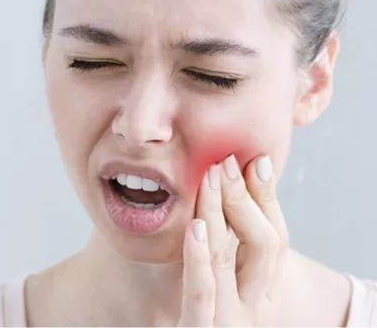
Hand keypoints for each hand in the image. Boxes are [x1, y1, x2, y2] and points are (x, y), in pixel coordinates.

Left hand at [178, 155, 288, 326]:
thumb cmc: (199, 302)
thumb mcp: (221, 268)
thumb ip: (228, 235)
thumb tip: (235, 184)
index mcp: (259, 284)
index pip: (275, 236)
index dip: (266, 197)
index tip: (255, 160)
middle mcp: (252, 302)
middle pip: (264, 245)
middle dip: (246, 199)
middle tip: (227, 163)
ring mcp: (229, 319)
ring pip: (229, 259)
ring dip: (219, 213)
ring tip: (210, 179)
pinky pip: (201, 295)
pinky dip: (199, 259)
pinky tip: (195, 227)